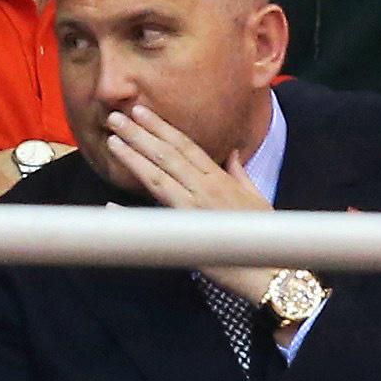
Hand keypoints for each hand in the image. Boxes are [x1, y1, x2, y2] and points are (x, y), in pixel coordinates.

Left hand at [101, 101, 285, 309]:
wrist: (270, 268)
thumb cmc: (265, 235)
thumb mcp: (257, 197)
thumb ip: (240, 174)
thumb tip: (233, 155)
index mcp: (219, 179)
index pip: (185, 145)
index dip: (162, 127)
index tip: (141, 112)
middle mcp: (205, 188)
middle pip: (168, 154)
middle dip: (140, 133)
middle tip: (116, 117)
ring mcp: (196, 209)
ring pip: (159, 177)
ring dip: (134, 158)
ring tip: (112, 140)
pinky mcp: (189, 233)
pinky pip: (155, 221)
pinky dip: (131, 215)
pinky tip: (109, 206)